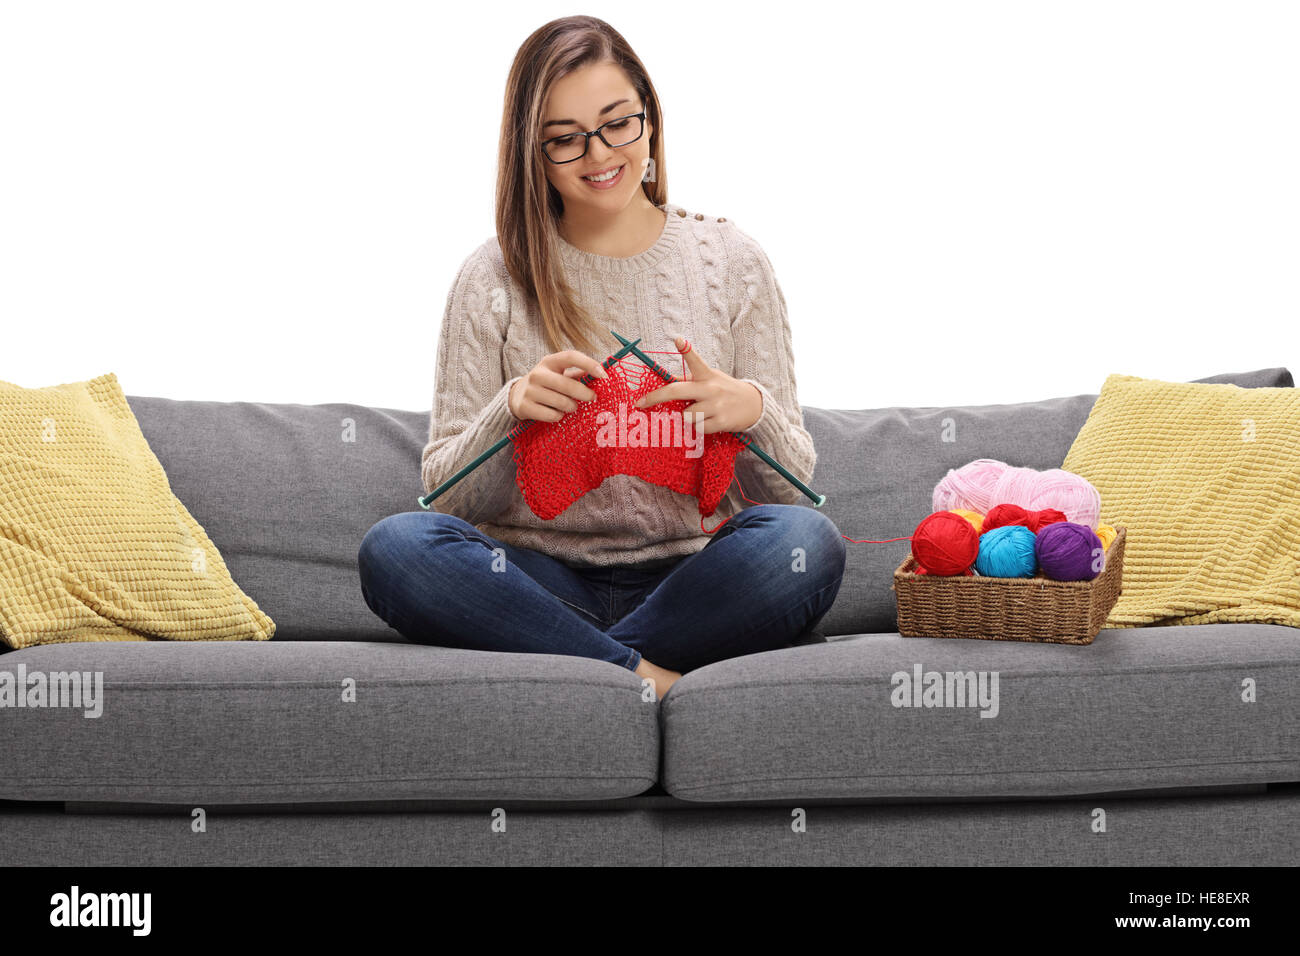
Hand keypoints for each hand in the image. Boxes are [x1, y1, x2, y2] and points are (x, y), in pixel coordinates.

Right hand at [509, 350, 609, 422]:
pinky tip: (557, 413)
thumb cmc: (546, 384)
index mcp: (549, 362)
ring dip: (572, 407)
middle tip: (593, 398)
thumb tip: (601, 376)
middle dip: (585, 394)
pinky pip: (552, 415)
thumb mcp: (558, 374)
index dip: (589, 364)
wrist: (516, 396)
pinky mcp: (525, 406)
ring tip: (571, 407)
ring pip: (562, 403)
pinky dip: (559, 417)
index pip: (571, 357)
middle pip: (568, 384)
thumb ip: (578, 374)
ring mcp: (529, 390)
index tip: (604, 375)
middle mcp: (537, 374)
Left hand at [634, 336, 762, 433]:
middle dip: (655, 397)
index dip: (686, 350)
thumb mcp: (710, 379)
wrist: (754, 405)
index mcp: (706, 374)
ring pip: (686, 415)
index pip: (695, 360)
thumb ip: (689, 380)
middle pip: (676, 391)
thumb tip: (666, 380)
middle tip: (640, 403)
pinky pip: (698, 428)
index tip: (678, 340)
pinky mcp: (721, 421)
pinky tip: (710, 421)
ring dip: (688, 417)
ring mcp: (716, 405)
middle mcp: (710, 388)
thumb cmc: (724, 390)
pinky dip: (699, 427)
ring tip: (701, 413)